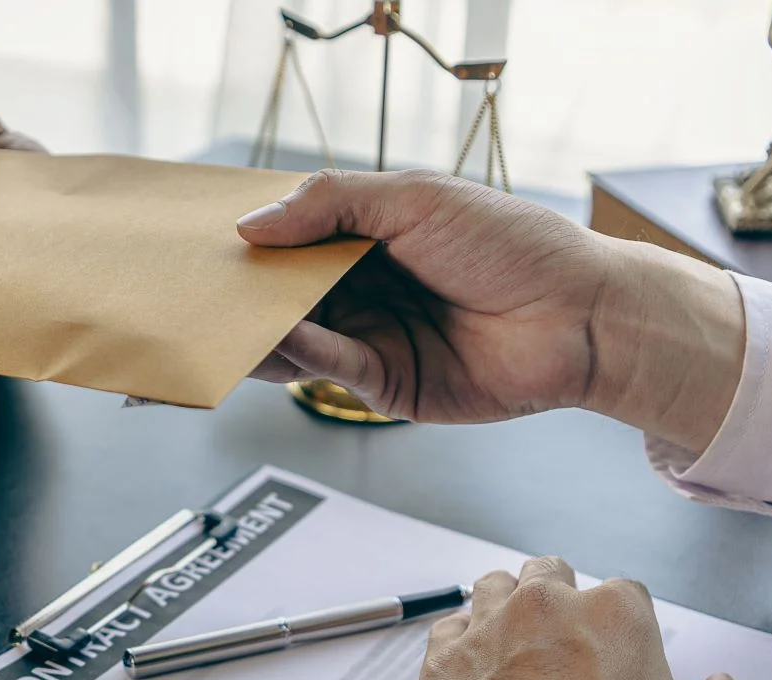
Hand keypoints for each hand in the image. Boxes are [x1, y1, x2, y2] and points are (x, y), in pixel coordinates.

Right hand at [238, 170, 746, 453]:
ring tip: (218, 320)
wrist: (581, 314)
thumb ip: (331, 203)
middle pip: (284, 297)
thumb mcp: (415, 199)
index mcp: (369, 239)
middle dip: (239, 296)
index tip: (201, 244)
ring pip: (297, 339)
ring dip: (258, 330)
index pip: (292, 242)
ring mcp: (374, 341)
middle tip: (190, 292)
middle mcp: (365, 292)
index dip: (249, 244)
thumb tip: (252, 225)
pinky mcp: (389, 388)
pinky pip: (334, 369)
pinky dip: (304, 353)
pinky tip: (283, 335)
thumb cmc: (514, 245)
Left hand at [412, 556, 767, 679]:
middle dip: (560, 606)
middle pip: (552, 578)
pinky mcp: (439, 665)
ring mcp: (486, 631)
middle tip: (564, 659)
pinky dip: (462, 645)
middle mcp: (546, 607)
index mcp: (617, 615)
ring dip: (507, 613)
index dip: (620, 629)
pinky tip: (475, 678)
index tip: (614, 666)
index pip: (622, 595)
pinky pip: (448, 629)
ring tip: (517, 661)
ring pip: (495, 591)